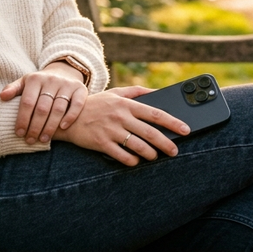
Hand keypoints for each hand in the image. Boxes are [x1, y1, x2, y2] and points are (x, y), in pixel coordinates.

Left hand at [0, 61, 87, 144]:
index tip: (19, 133)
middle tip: (30, 140)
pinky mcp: (80, 89)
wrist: (63, 72)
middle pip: (42, 108)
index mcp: (35, 79)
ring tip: (43, 139)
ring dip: (50, 126)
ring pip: (58, 108)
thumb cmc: (39, 83)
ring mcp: (67, 84)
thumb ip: (13, 89)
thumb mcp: (25, 82)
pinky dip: (70, 117)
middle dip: (35, 126)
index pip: (27, 102)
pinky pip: (77, 104)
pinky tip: (62, 128)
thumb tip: (2, 97)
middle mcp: (51, 80)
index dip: (23, 119)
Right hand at [53, 86, 189, 165]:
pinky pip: (122, 156)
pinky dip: (132, 160)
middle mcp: (120, 117)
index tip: (185, 130)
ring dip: (150, 154)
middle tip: (174, 151)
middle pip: (150, 133)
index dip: (172, 122)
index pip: (155, 113)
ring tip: (154, 156)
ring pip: (138, 146)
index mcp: (126, 104)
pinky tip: (135, 161)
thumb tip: (158, 92)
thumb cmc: (96, 104)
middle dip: (166, 144)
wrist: (67, 115)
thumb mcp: (115, 92)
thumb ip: (137, 92)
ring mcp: (110, 130)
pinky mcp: (101, 143)